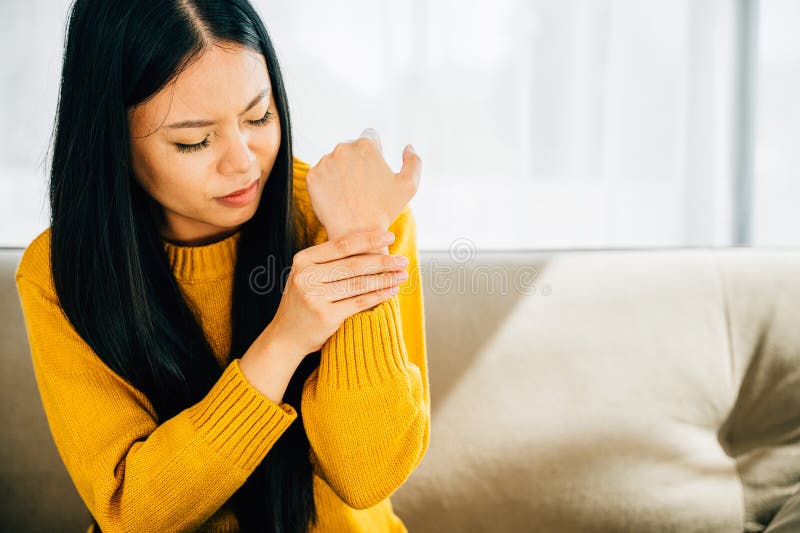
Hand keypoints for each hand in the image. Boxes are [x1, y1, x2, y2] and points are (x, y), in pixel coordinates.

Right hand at [266, 229, 409, 357]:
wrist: (286, 337)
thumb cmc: (304, 302)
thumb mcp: (307, 276)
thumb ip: (329, 261)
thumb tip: (369, 243)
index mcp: (303, 260)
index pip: (342, 245)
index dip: (368, 239)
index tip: (389, 235)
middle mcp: (306, 277)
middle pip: (353, 265)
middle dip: (382, 261)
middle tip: (403, 260)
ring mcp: (315, 297)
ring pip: (359, 284)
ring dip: (385, 278)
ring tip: (402, 275)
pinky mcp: (326, 316)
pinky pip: (359, 302)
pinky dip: (379, 295)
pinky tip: (392, 290)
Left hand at [306, 129, 421, 249]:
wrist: (357, 235)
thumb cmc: (384, 210)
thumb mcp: (409, 185)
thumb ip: (414, 161)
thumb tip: (408, 146)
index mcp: (366, 145)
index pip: (370, 136)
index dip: (375, 152)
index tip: (374, 170)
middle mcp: (343, 148)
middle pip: (351, 148)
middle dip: (357, 162)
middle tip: (363, 186)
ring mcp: (325, 162)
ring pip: (335, 161)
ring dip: (342, 171)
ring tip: (350, 193)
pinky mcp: (312, 176)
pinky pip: (321, 174)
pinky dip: (328, 183)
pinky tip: (338, 197)